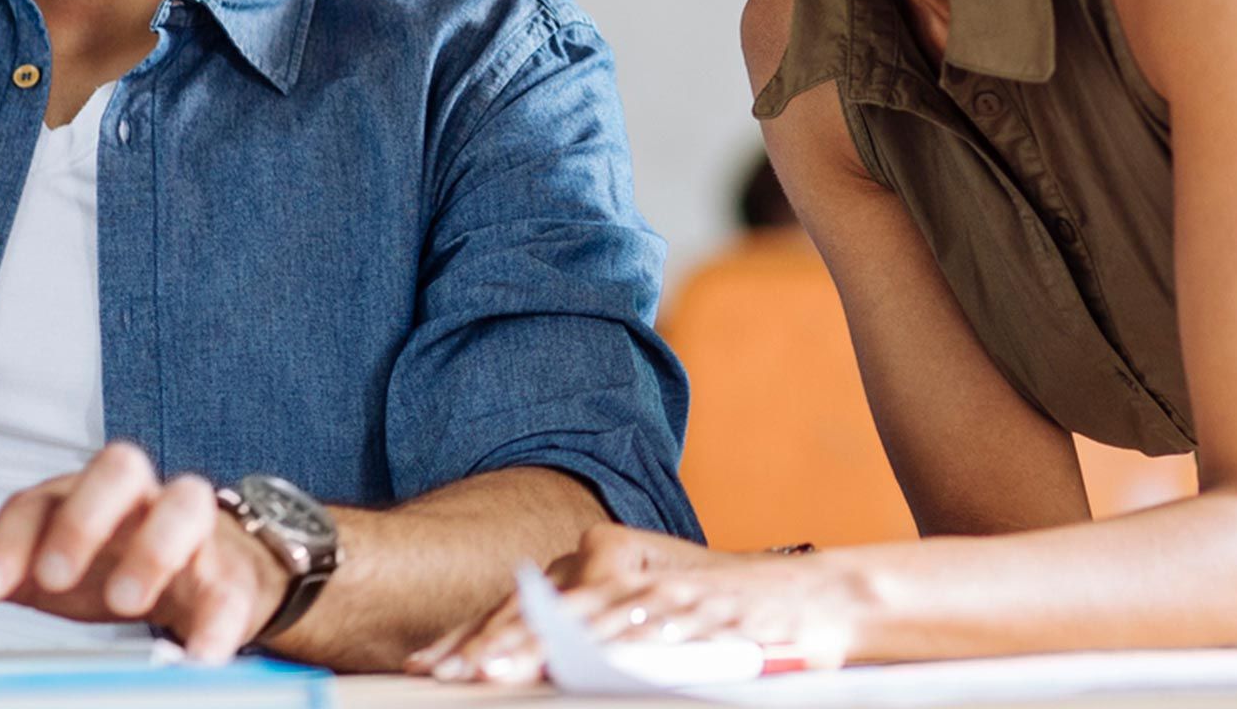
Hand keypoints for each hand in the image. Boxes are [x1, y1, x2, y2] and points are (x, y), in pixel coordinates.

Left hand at [0, 442, 288, 659]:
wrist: (206, 572)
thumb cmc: (110, 563)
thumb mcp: (40, 568)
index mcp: (81, 497)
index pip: (40, 499)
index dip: (9, 539)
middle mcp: (137, 499)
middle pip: (118, 468)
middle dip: (85, 519)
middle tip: (54, 580)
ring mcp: (191, 529)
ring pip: (186, 502)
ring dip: (156, 547)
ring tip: (129, 604)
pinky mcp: (231, 572)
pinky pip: (232, 583)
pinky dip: (220, 617)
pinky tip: (200, 655)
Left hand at [408, 524, 856, 684]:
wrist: (807, 601)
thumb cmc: (713, 620)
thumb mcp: (638, 622)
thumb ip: (585, 634)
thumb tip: (507, 669)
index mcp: (594, 563)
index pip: (518, 602)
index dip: (472, 636)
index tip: (429, 667)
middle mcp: (614, 560)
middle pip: (536, 604)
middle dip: (488, 645)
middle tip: (444, 675)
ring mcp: (650, 577)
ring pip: (578, 615)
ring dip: (534, 648)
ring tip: (493, 675)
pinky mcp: (688, 597)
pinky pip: (638, 623)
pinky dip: (607, 645)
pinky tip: (581, 664)